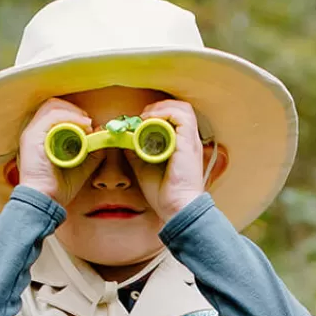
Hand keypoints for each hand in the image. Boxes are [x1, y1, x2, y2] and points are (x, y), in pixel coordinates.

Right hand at [17, 98, 92, 206]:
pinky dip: (71, 117)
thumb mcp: (81, 166)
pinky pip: (53, 116)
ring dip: (74, 112)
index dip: (74, 113)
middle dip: (75, 110)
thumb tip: (101, 134)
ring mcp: (32, 132)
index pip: (56, 112)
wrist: (45, 201)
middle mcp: (34, 131)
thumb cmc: (59, 188)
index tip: (89, 125)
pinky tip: (83, 127)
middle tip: (89, 123)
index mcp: (42, 137)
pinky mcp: (33, 136)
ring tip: (87, 124)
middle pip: (53, 105)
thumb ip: (92, 152)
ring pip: (53, 106)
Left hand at [128, 99, 205, 221]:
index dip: (156, 114)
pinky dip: (164, 114)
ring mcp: (190, 140)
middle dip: (158, 108)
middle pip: (180, 108)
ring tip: (145, 118)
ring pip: (181, 108)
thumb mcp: (144, 167)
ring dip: (160, 109)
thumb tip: (124, 139)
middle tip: (141, 118)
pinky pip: (180, 116)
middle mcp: (188, 140)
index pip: (175, 117)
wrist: (177, 207)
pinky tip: (149, 122)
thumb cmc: (164, 194)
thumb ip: (136, 152)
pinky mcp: (189, 142)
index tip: (138, 123)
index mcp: (181, 145)